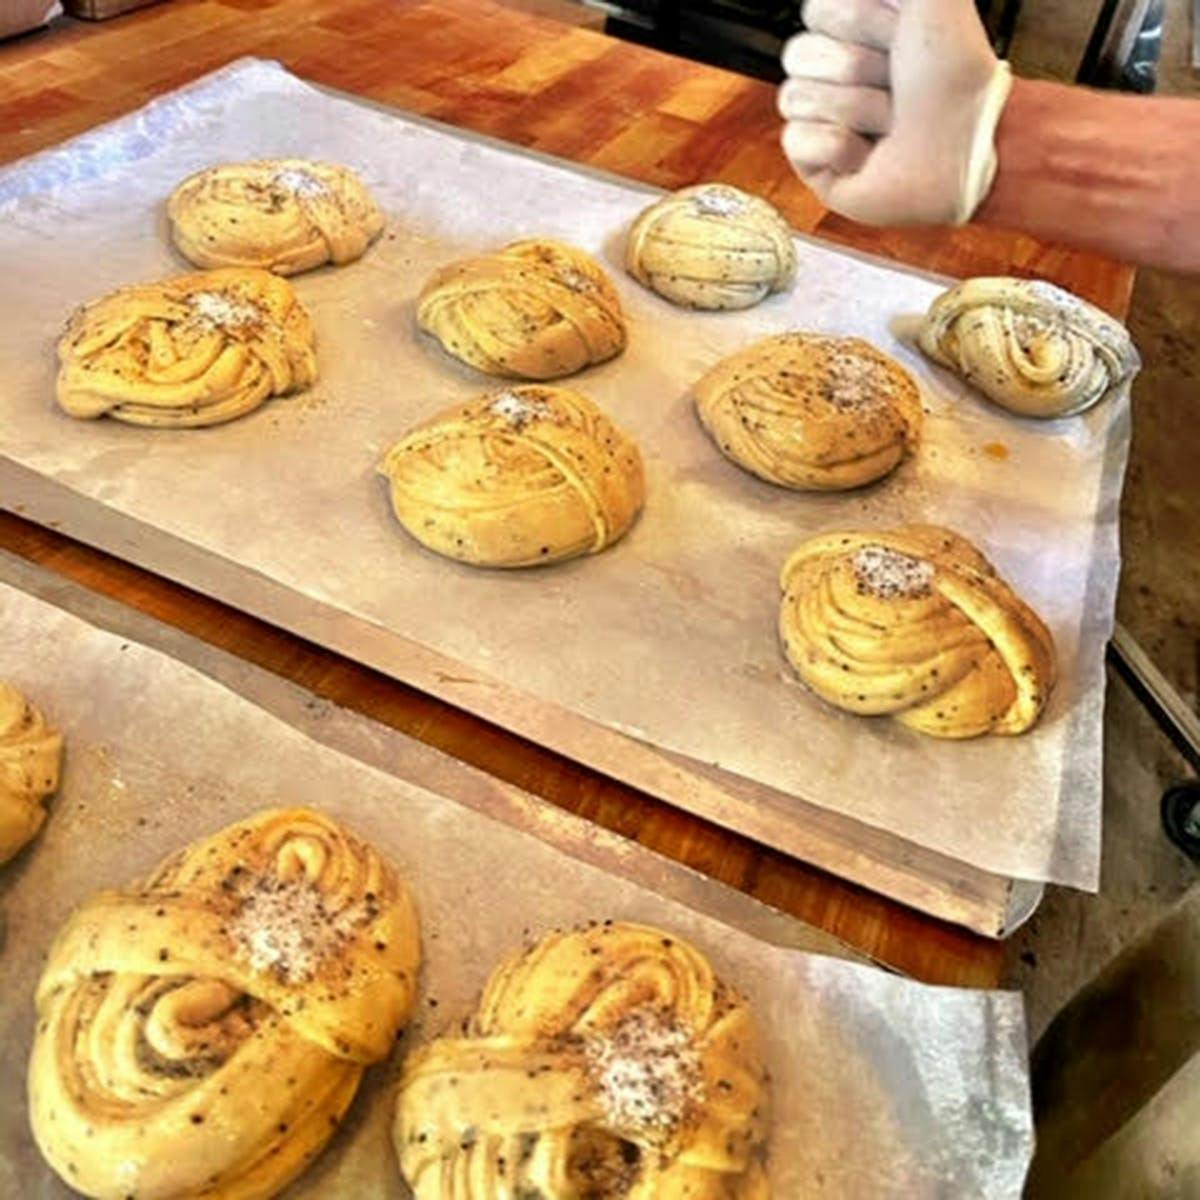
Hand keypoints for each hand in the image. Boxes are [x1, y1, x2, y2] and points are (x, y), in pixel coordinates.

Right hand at [778, 0, 1011, 225]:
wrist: (961, 152)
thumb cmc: (956, 80)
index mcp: (857, 30)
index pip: (814, 10)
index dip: (856, 20)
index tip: (899, 34)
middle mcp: (835, 72)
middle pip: (797, 52)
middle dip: (854, 69)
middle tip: (896, 86)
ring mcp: (821, 118)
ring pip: (794, 97)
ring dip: (854, 109)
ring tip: (888, 125)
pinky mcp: (814, 163)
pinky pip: (795, 140)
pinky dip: (836, 147)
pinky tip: (866, 153)